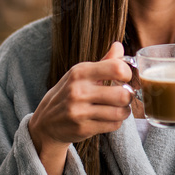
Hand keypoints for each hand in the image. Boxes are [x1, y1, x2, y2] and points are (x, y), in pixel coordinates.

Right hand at [28, 42, 133, 156]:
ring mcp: (80, 111)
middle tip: (124, 96)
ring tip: (118, 108)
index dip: (127, 74)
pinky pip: (113, 125)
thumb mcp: (81, 74)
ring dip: (124, 111)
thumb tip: (119, 46)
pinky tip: (109, 117)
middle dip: (128, 96)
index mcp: (80, 72)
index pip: (116, 68)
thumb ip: (104, 61)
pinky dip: (116, 122)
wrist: (46, 121)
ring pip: (120, 112)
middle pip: (122, 94)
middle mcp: (79, 91)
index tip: (124, 78)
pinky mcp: (83, 128)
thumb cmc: (68, 93)